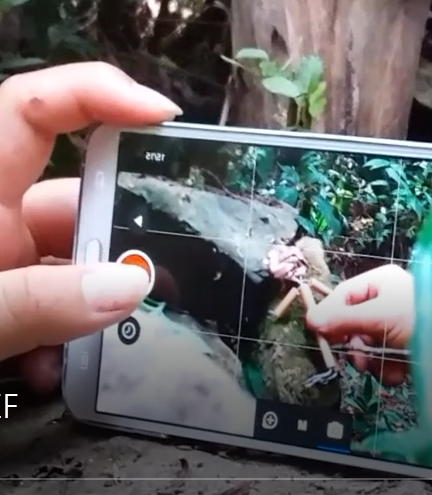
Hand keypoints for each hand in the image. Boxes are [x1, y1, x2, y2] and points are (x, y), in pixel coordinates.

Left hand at [0, 63, 182, 393]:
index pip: (37, 110)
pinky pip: (48, 316)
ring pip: (69, 271)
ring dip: (95, 310)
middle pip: (74, 204)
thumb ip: (36, 302)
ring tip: (107, 346)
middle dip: (119, 243)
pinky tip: (53, 372)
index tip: (161, 118)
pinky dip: (62, 346)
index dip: (101, 95)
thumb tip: (126, 290)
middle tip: (151, 281)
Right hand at [305, 264, 417, 384]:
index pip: (342, 296)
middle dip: (356, 346)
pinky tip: (400, 372)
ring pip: (366, 347)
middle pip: (351, 325)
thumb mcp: (378, 318)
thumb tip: (310, 321)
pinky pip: (383, 359)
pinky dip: (389, 369)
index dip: (330, 316)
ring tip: (386, 366)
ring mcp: (394, 326)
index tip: (320, 335)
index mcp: (380, 283)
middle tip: (359, 359)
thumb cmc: (420, 322)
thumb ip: (343, 320)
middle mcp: (386, 301)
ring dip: (373, 362)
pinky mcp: (403, 347)